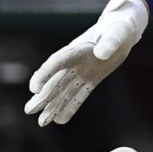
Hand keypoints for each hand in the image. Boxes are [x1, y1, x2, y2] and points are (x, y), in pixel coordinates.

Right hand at [25, 0, 149, 125]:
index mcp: (76, 49)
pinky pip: (79, 96)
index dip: (44, 75)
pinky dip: (70, 108)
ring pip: (64, 92)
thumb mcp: (115, 33)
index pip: (56, 63)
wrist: (123, 32)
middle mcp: (74, 63)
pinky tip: (60, 120)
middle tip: (29, 111)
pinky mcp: (91, 79)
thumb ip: (108, 43)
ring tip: (42, 122)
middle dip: (43, 97)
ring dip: (53, 106)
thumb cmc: (117, 29)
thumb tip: (101, 54)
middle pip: (54, 81)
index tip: (34, 89)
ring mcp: (81, 72)